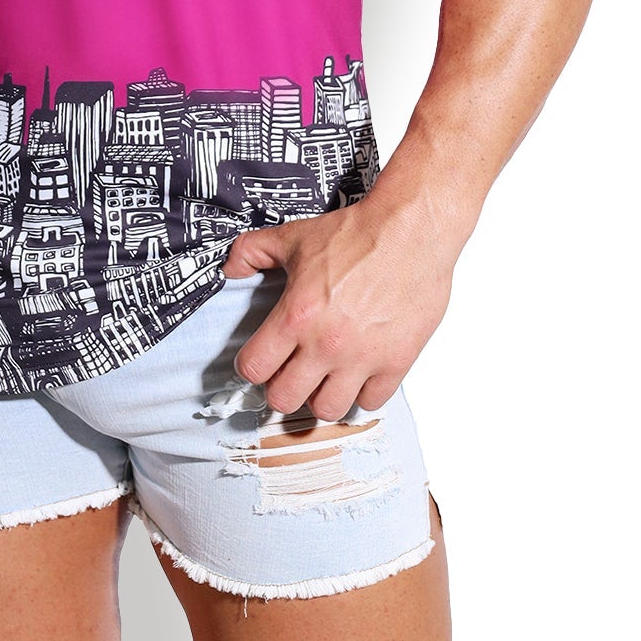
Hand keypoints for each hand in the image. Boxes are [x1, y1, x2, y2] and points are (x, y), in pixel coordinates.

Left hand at [221, 195, 454, 420]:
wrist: (410, 230)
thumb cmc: (356, 233)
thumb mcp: (293, 236)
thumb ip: (252, 251)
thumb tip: (230, 269)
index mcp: (297, 315)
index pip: (254, 368)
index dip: (252, 365)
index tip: (261, 358)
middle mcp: (327, 343)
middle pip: (284, 399)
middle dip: (281, 387)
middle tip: (291, 371)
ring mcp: (363, 357)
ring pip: (327, 410)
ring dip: (321, 395)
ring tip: (324, 376)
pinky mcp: (396, 362)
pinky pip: (370, 402)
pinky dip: (362, 392)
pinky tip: (359, 371)